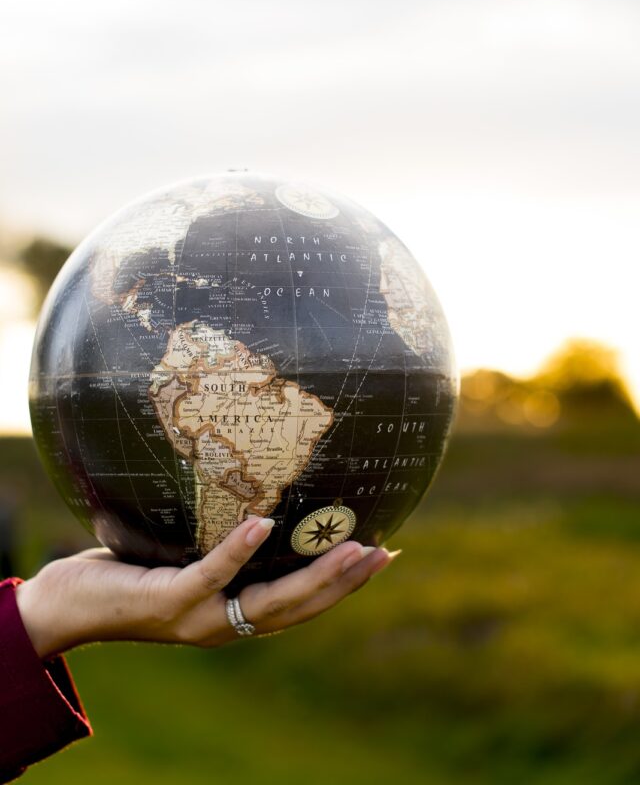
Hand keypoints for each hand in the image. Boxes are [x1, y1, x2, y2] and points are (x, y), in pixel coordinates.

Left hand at [15, 516, 397, 658]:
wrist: (65, 609)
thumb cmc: (127, 577)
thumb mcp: (184, 560)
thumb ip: (219, 544)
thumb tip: (253, 494)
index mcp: (235, 616)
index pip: (301, 603)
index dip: (343, 585)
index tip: (379, 557)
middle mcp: (225, 626)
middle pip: (299, 607)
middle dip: (344, 582)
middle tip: (383, 553)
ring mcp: (198, 617)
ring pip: (269, 600)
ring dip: (313, 576)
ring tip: (349, 547)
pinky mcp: (169, 600)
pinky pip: (211, 574)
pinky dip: (239, 550)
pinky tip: (262, 522)